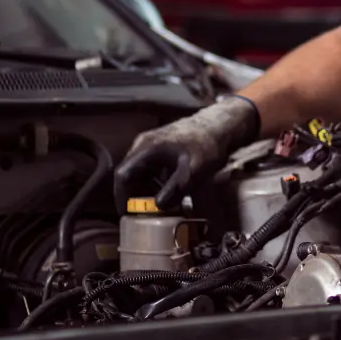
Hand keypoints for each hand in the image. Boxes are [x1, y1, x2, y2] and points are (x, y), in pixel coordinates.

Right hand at [114, 96, 259, 211]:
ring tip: (156, 207)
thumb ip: (176, 188)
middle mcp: (143, 145)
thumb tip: (159, 206)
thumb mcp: (193, 169)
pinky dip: (153, 182)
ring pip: (138, 172)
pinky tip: (166, 193)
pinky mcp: (159, 147)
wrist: (219, 125)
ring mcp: (150, 145)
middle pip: (128, 174)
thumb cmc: (206, 144)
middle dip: (133, 196)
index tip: (127, 214)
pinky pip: (149, 168)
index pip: (123, 175)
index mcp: (146, 148)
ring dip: (144, 190)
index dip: (121, 196)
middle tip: (143, 214)